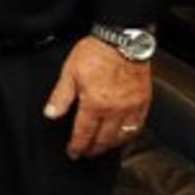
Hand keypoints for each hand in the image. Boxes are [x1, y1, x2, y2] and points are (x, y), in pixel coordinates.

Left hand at [43, 36, 151, 159]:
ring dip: (111, 145)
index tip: (73, 153)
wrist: (122, 40)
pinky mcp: (143, 101)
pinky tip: (123, 135)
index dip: (77, 146)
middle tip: (87, 153)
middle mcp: (114, 109)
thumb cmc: (95, 53)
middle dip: (93, 149)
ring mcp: (131, 107)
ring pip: (122, 136)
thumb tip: (50, 114)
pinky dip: (129, 134)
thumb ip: (60, 96)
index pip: (83, 133)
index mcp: (94, 104)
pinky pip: (138, 125)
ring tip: (102, 147)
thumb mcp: (69, 72)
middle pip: (104, 139)